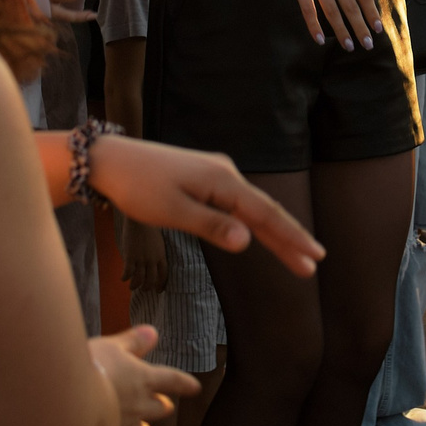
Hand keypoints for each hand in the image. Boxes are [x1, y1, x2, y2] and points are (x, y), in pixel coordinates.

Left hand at [86, 134, 324, 276]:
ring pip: (252, 208)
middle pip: (264, 211)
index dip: (291, 236)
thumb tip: (248, 242)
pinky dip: (253, 222)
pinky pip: (237, 203)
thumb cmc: (137, 187)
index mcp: (222, 180)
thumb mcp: (172, 211)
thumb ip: (212, 226)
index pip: (265, 214)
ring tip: (295, 256)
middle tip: (313, 264)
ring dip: (273, 232)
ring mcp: (216, 173)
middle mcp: (226, 172)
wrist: (110, 160)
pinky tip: (260, 233)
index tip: (315, 256)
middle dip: (289, 238)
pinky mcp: (205, 178)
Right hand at [87, 325, 198, 425]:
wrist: (66, 402)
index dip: (184, 383)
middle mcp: (138, 407)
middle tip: (165, 406)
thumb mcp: (112, 346)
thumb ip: (133, 341)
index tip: (195, 388)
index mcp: (144, 380)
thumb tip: (154, 332)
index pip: (171, 380)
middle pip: (158, 409)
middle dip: (161, 406)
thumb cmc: (90, 367)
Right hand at [123, 218, 168, 295]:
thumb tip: (152, 263)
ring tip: (132, 287)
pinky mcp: (130, 256)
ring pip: (139, 279)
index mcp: (161, 255)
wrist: (139, 218)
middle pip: (151, 280)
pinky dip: (125, 277)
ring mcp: (141, 258)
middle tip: (143, 290)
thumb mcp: (158, 241)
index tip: (158, 290)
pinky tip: (123, 278)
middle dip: (147, 287)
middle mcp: (152, 259)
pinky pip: (128, 272)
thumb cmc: (148, 227)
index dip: (161, 284)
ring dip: (135, 285)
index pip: (164, 274)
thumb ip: (156, 253)